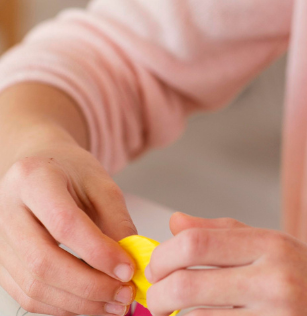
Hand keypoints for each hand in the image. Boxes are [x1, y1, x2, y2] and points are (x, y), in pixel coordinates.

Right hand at [0, 134, 137, 315]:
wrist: (39, 167)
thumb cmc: (69, 171)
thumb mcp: (100, 182)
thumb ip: (116, 219)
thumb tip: (132, 260)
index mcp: (33, 180)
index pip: (65, 224)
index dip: (98, 251)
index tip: (127, 268)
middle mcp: (8, 212)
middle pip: (44, 262)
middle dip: (89, 285)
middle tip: (123, 294)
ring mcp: (0, 242)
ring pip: (34, 286)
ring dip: (78, 302)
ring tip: (114, 303)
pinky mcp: (2, 266)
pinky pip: (28, 296)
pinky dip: (62, 306)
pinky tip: (91, 303)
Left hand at [145, 213, 306, 315]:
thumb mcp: (284, 248)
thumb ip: (228, 234)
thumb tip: (176, 222)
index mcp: (274, 244)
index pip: (198, 242)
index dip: (164, 255)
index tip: (158, 267)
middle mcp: (273, 278)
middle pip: (188, 284)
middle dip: (160, 295)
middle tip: (158, 299)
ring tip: (188, 312)